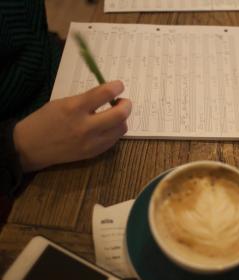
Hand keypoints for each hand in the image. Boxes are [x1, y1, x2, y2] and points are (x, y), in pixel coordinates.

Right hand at [13, 81, 131, 171]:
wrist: (29, 148)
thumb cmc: (44, 121)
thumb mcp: (62, 103)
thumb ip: (86, 100)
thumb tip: (107, 95)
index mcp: (74, 108)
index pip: (105, 94)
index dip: (117, 87)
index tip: (119, 85)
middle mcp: (85, 126)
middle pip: (120, 114)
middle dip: (126, 105)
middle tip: (123, 101)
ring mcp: (91, 142)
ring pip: (121, 128)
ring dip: (122, 119)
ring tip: (115, 115)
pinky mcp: (93, 153)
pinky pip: (114, 140)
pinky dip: (115, 130)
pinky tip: (108, 126)